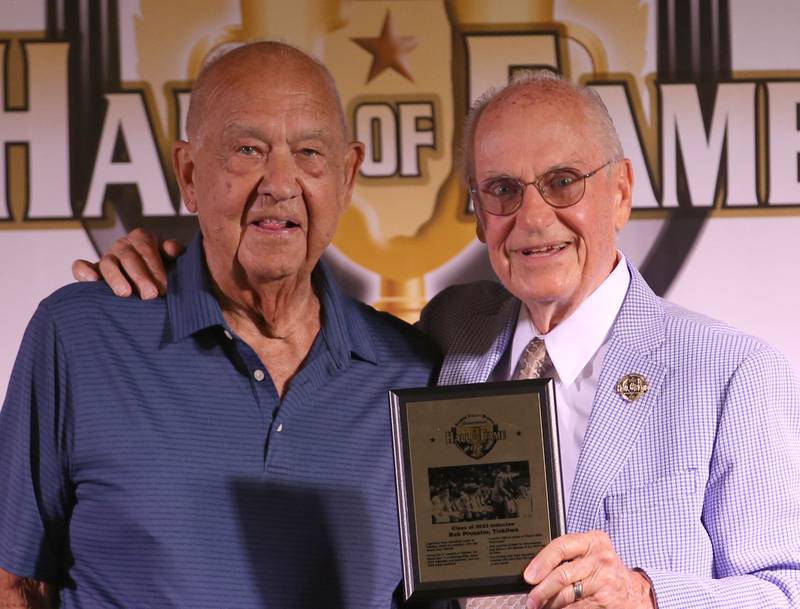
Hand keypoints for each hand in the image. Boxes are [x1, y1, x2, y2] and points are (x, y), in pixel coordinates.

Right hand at [71, 228, 183, 298]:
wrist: (150, 281)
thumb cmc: (164, 269)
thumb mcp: (173, 259)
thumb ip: (175, 252)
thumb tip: (171, 248)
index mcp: (142, 238)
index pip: (146, 249)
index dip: (155, 268)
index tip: (163, 287)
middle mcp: (123, 245)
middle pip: (128, 257)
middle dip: (140, 277)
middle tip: (151, 295)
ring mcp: (106, 256)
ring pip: (107, 263)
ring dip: (116, 278)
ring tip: (126, 294)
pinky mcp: (92, 270)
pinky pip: (81, 267)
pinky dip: (83, 272)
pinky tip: (92, 281)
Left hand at [523, 531, 652, 608]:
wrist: (633, 592)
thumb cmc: (603, 569)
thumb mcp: (590, 554)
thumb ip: (567, 555)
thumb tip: (535, 570)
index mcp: (593, 540)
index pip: (561, 546)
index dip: (542, 562)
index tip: (529, 576)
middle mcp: (600, 558)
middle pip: (561, 575)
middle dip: (541, 590)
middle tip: (530, 599)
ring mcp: (604, 580)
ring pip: (566, 595)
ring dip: (549, 603)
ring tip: (540, 605)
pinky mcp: (603, 600)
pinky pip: (575, 607)